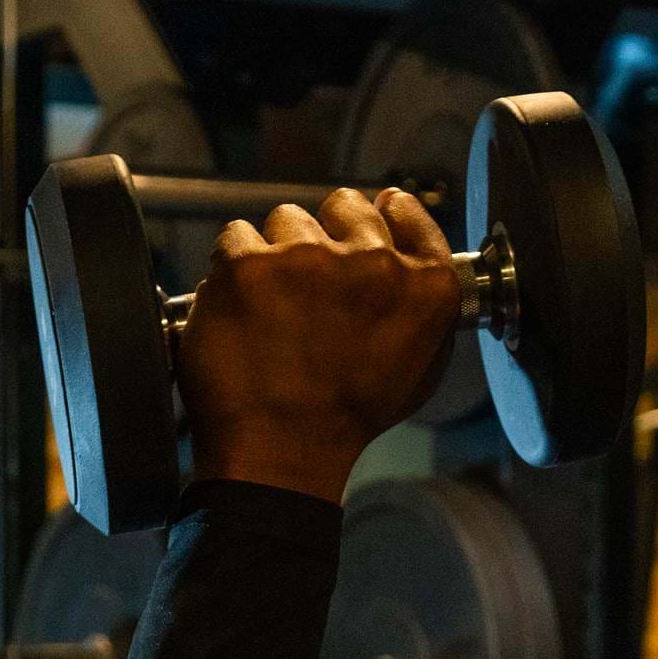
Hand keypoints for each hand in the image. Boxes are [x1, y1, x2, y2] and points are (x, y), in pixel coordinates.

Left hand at [179, 188, 461, 505]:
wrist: (280, 452)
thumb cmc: (346, 417)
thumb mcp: (417, 364)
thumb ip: (418, 295)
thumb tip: (398, 234)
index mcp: (423, 285)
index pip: (404, 210)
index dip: (377, 217)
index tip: (359, 230)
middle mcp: (372, 261)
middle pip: (341, 206)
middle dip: (323, 237)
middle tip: (307, 287)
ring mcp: (306, 257)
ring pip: (285, 221)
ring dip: (277, 254)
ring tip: (273, 311)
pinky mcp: (248, 264)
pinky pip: (237, 239)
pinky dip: (234, 270)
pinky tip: (243, 312)